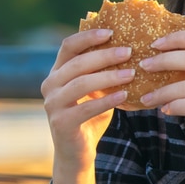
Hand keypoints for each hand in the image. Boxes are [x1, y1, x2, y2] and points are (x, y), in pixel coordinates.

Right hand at [41, 28, 136, 178]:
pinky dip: (107, 100)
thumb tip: (134, 47)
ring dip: (109, 77)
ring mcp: (52, 104)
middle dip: (105, 55)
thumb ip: (104, 71)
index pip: (68, 46)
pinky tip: (125, 94)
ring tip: (132, 73)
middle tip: (129, 51)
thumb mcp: (97, 89)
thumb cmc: (91, 114)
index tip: (112, 32)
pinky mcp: (61, 122)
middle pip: (77, 63)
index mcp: (57, 72)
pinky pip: (86, 108)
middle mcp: (50, 85)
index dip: (88, 37)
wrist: (77, 151)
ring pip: (81, 84)